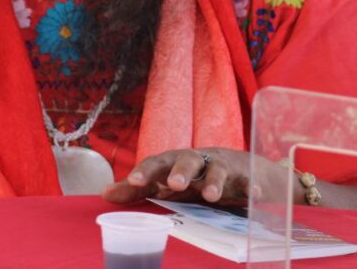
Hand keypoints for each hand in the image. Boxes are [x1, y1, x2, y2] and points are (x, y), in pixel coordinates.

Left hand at [102, 148, 259, 205]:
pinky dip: (251, 188)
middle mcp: (196, 160)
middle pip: (186, 160)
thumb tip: (104, 194)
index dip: (145, 171)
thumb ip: (136, 190)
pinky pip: (248, 181)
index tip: (133, 181)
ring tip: (210, 196)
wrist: (236, 167)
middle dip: (180, 172)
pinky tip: (253, 196)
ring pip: (217, 170)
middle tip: (174, 184)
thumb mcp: (165, 183)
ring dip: (213, 182)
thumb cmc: (192, 177)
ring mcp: (220, 167)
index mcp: (173, 162)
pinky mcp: (243, 177)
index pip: (156, 163)